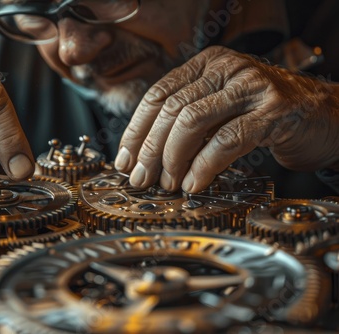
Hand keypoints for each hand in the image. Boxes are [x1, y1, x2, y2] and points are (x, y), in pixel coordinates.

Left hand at [114, 46, 338, 192]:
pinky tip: (194, 184)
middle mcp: (226, 68)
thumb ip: (187, 122)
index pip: (158, 94)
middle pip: (171, 109)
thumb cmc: (265, 116)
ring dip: (173, 159)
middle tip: (141, 178)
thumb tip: (145, 155)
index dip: (137, 130)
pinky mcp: (273, 111)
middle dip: (150, 150)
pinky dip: (204, 167)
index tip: (125, 159)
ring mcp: (251, 86)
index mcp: (207, 65)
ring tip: (168, 183)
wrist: (324, 116)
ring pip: (192, 121)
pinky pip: (226, 141)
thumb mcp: (220, 109)